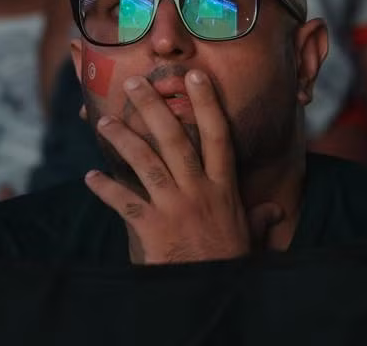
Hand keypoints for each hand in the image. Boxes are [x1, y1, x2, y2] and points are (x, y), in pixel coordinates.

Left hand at [84, 69, 282, 263]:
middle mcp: (199, 191)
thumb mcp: (249, 235)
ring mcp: (175, 208)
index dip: (207, 102)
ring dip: (124, 140)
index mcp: (222, 187)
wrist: (211, 291)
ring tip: (104, 121)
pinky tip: (90, 177)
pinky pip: (125, 203)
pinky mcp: (152, 228)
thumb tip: (276, 210)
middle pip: (175, 139)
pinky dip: (106, 189)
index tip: (195, 75)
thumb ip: (260, 217)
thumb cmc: (229, 261)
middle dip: (153, 108)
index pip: (217, 135)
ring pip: (146, 163)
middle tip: (134, 83)